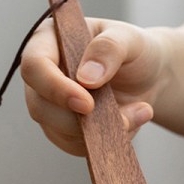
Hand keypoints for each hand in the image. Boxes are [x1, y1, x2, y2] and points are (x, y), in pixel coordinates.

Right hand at [21, 17, 165, 155]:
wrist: (149, 77)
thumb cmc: (134, 50)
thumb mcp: (129, 38)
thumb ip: (108, 48)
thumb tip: (86, 78)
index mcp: (48, 41)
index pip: (34, 67)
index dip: (55, 88)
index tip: (87, 104)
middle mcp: (42, 75)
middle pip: (40, 106)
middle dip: (79, 120)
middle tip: (123, 119)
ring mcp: (50, 105)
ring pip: (58, 131)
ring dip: (99, 130)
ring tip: (140, 112)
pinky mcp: (63, 129)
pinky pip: (75, 145)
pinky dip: (104, 140)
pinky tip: (131, 122)